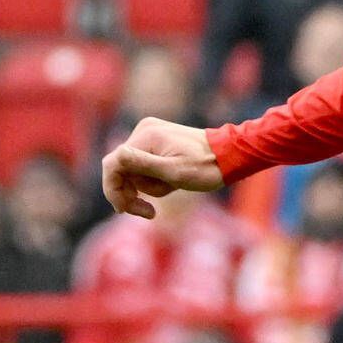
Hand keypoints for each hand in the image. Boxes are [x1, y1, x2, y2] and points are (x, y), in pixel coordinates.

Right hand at [103, 115, 224, 217]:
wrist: (230, 155)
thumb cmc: (205, 167)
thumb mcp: (173, 172)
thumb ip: (141, 166)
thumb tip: (113, 160)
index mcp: (145, 136)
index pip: (112, 165)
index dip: (113, 190)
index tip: (125, 210)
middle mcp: (143, 130)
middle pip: (120, 169)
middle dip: (133, 191)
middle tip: (150, 212)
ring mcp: (149, 133)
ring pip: (132, 170)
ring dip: (147, 186)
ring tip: (171, 188)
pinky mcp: (156, 140)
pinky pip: (143, 165)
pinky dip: (153, 178)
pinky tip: (170, 183)